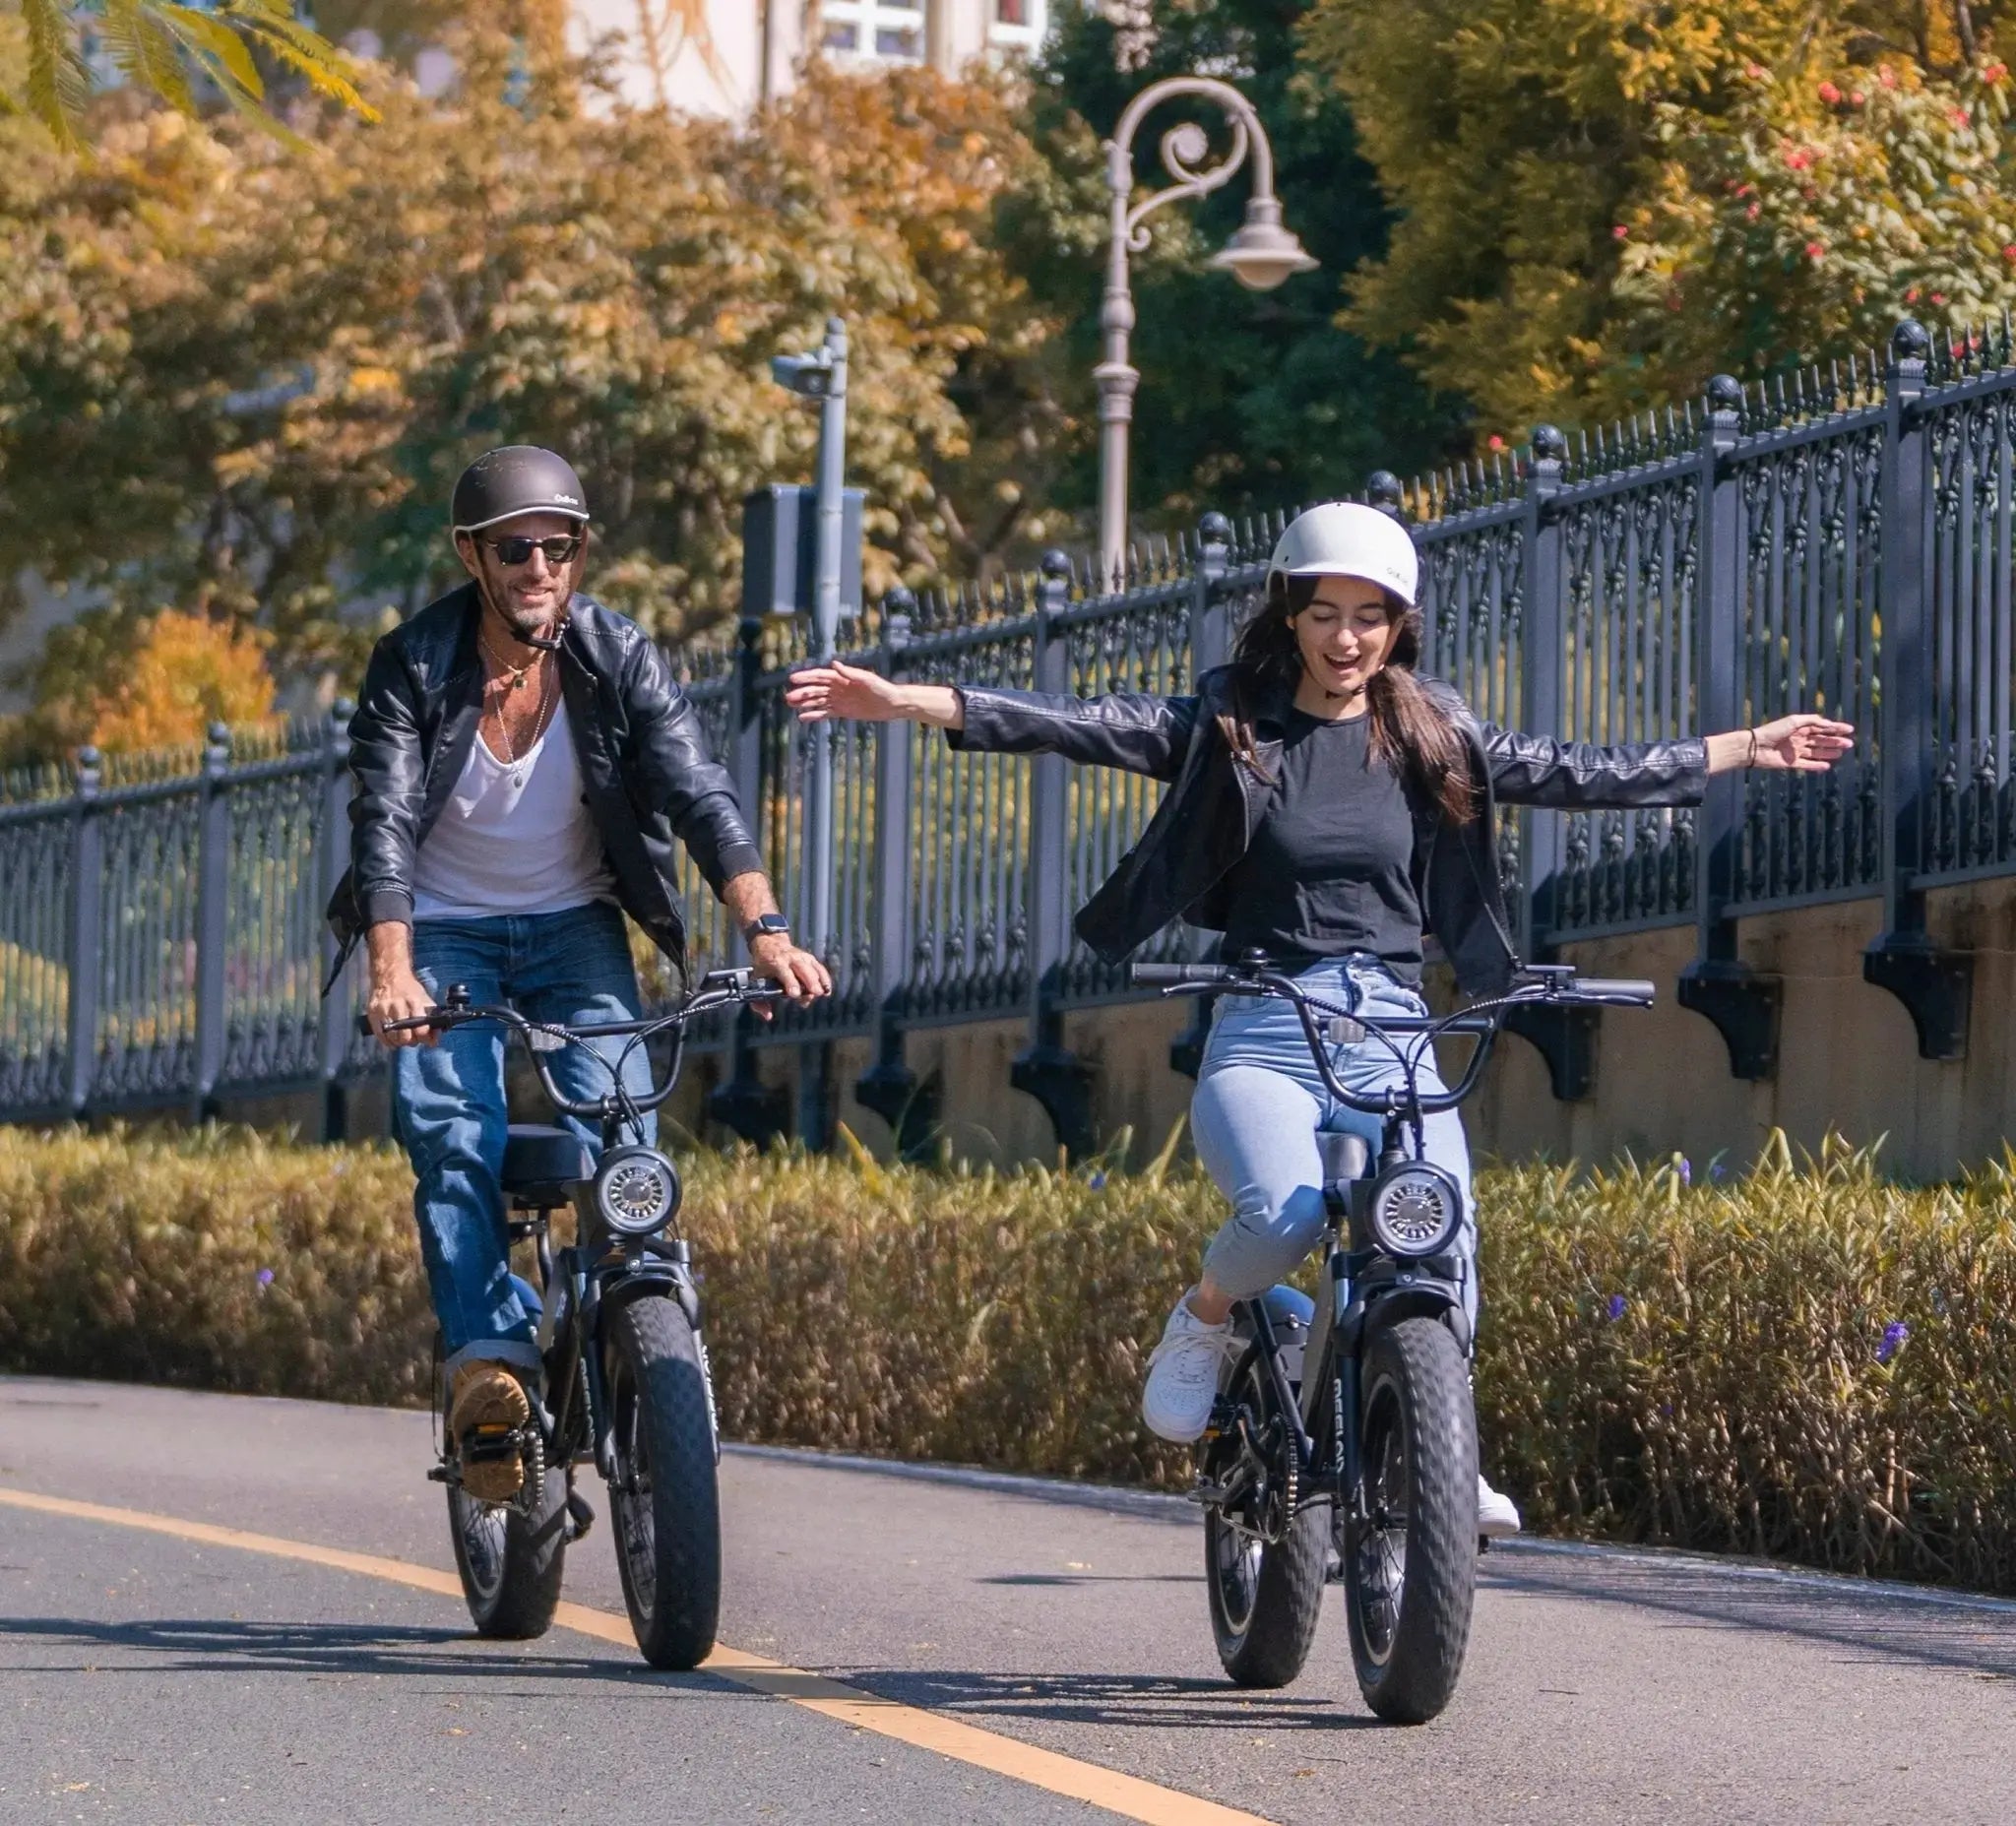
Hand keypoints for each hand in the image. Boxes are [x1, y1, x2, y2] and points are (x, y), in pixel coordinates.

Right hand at [368, 968, 438, 1048]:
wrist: (390, 975)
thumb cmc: (409, 990)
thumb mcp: (425, 1000)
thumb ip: (432, 1020)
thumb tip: (434, 1041)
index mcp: (414, 1001)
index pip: (420, 1029)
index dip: (424, 1038)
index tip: (424, 1038)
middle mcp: (398, 1005)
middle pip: (405, 1036)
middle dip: (411, 1041)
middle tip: (412, 1038)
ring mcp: (383, 1009)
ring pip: (392, 1037)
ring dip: (399, 1042)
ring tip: (402, 1037)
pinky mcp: (372, 1013)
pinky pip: (380, 1035)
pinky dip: (387, 1041)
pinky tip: (392, 1038)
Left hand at [747, 933, 831, 1017]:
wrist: (770, 943)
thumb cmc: (763, 966)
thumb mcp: (755, 981)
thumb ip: (759, 1001)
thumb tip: (769, 1016)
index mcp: (775, 962)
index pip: (785, 973)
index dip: (791, 983)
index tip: (795, 995)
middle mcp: (790, 958)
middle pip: (803, 969)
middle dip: (810, 982)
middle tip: (815, 994)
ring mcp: (802, 957)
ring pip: (813, 968)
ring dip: (819, 981)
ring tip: (823, 994)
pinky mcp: (810, 959)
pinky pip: (819, 968)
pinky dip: (825, 978)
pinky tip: (827, 989)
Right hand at [785, 661, 908, 723]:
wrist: (892, 704)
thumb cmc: (881, 688)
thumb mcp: (866, 680)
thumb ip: (850, 673)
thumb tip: (834, 664)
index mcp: (842, 678)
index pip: (820, 676)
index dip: (806, 677)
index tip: (793, 679)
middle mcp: (838, 687)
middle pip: (816, 689)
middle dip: (802, 693)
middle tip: (788, 697)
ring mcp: (840, 700)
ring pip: (818, 701)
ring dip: (805, 703)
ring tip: (790, 705)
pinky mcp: (843, 711)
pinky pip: (825, 713)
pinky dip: (814, 715)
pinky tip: (803, 717)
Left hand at [1748, 713, 1855, 771]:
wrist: (1755, 747)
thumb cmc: (1773, 731)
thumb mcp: (1794, 721)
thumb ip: (1812, 721)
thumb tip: (1828, 724)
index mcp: (1800, 727)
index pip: (1821, 727)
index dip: (1835, 728)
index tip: (1849, 730)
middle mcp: (1799, 739)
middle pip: (1821, 740)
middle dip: (1835, 741)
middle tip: (1849, 743)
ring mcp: (1795, 751)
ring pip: (1816, 752)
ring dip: (1828, 752)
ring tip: (1841, 752)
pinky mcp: (1791, 763)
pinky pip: (1807, 765)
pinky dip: (1816, 765)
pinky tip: (1827, 766)